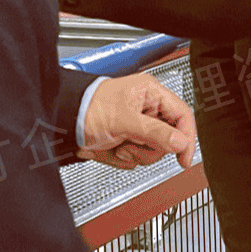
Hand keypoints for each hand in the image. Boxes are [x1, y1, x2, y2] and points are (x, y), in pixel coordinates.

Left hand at [79, 73, 196, 169]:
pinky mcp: (130, 140)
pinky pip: (140, 157)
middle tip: (134, 144)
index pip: (182, 115)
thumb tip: (181, 142)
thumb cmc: (87, 109)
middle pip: (170, 137)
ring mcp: (139, 126)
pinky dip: (126, 158)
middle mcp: (148, 109)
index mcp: (151, 93)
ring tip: (120, 145)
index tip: (184, 158)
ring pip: (155, 151)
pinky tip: (114, 149)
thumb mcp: (124, 120)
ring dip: (137, 154)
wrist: (63, 124)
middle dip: (151, 147)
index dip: (187, 137)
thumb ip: (155, 132)